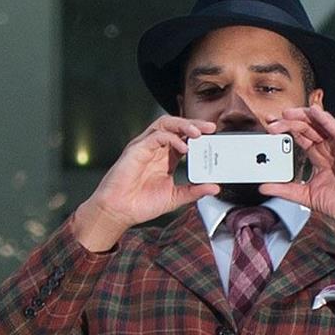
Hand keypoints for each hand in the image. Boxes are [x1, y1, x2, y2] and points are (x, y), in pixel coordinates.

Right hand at [66, 115, 215, 252]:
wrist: (120, 211)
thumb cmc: (141, 203)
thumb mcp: (175, 197)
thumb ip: (194, 191)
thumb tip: (215, 188)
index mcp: (166, 158)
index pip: (184, 138)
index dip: (200, 135)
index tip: (215, 136)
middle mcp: (156, 149)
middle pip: (176, 126)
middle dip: (194, 124)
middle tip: (211, 128)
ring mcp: (145, 147)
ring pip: (164, 124)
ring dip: (183, 125)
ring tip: (199, 132)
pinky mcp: (136, 150)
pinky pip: (155, 137)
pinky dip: (171, 138)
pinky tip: (183, 148)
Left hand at [265, 102, 334, 223]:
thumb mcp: (306, 195)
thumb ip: (285, 190)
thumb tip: (263, 188)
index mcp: (318, 156)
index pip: (299, 136)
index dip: (284, 129)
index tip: (269, 126)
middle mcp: (329, 147)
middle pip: (307, 127)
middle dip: (289, 121)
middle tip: (273, 121)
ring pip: (320, 124)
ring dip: (304, 116)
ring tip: (288, 114)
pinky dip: (328, 120)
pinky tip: (316, 113)